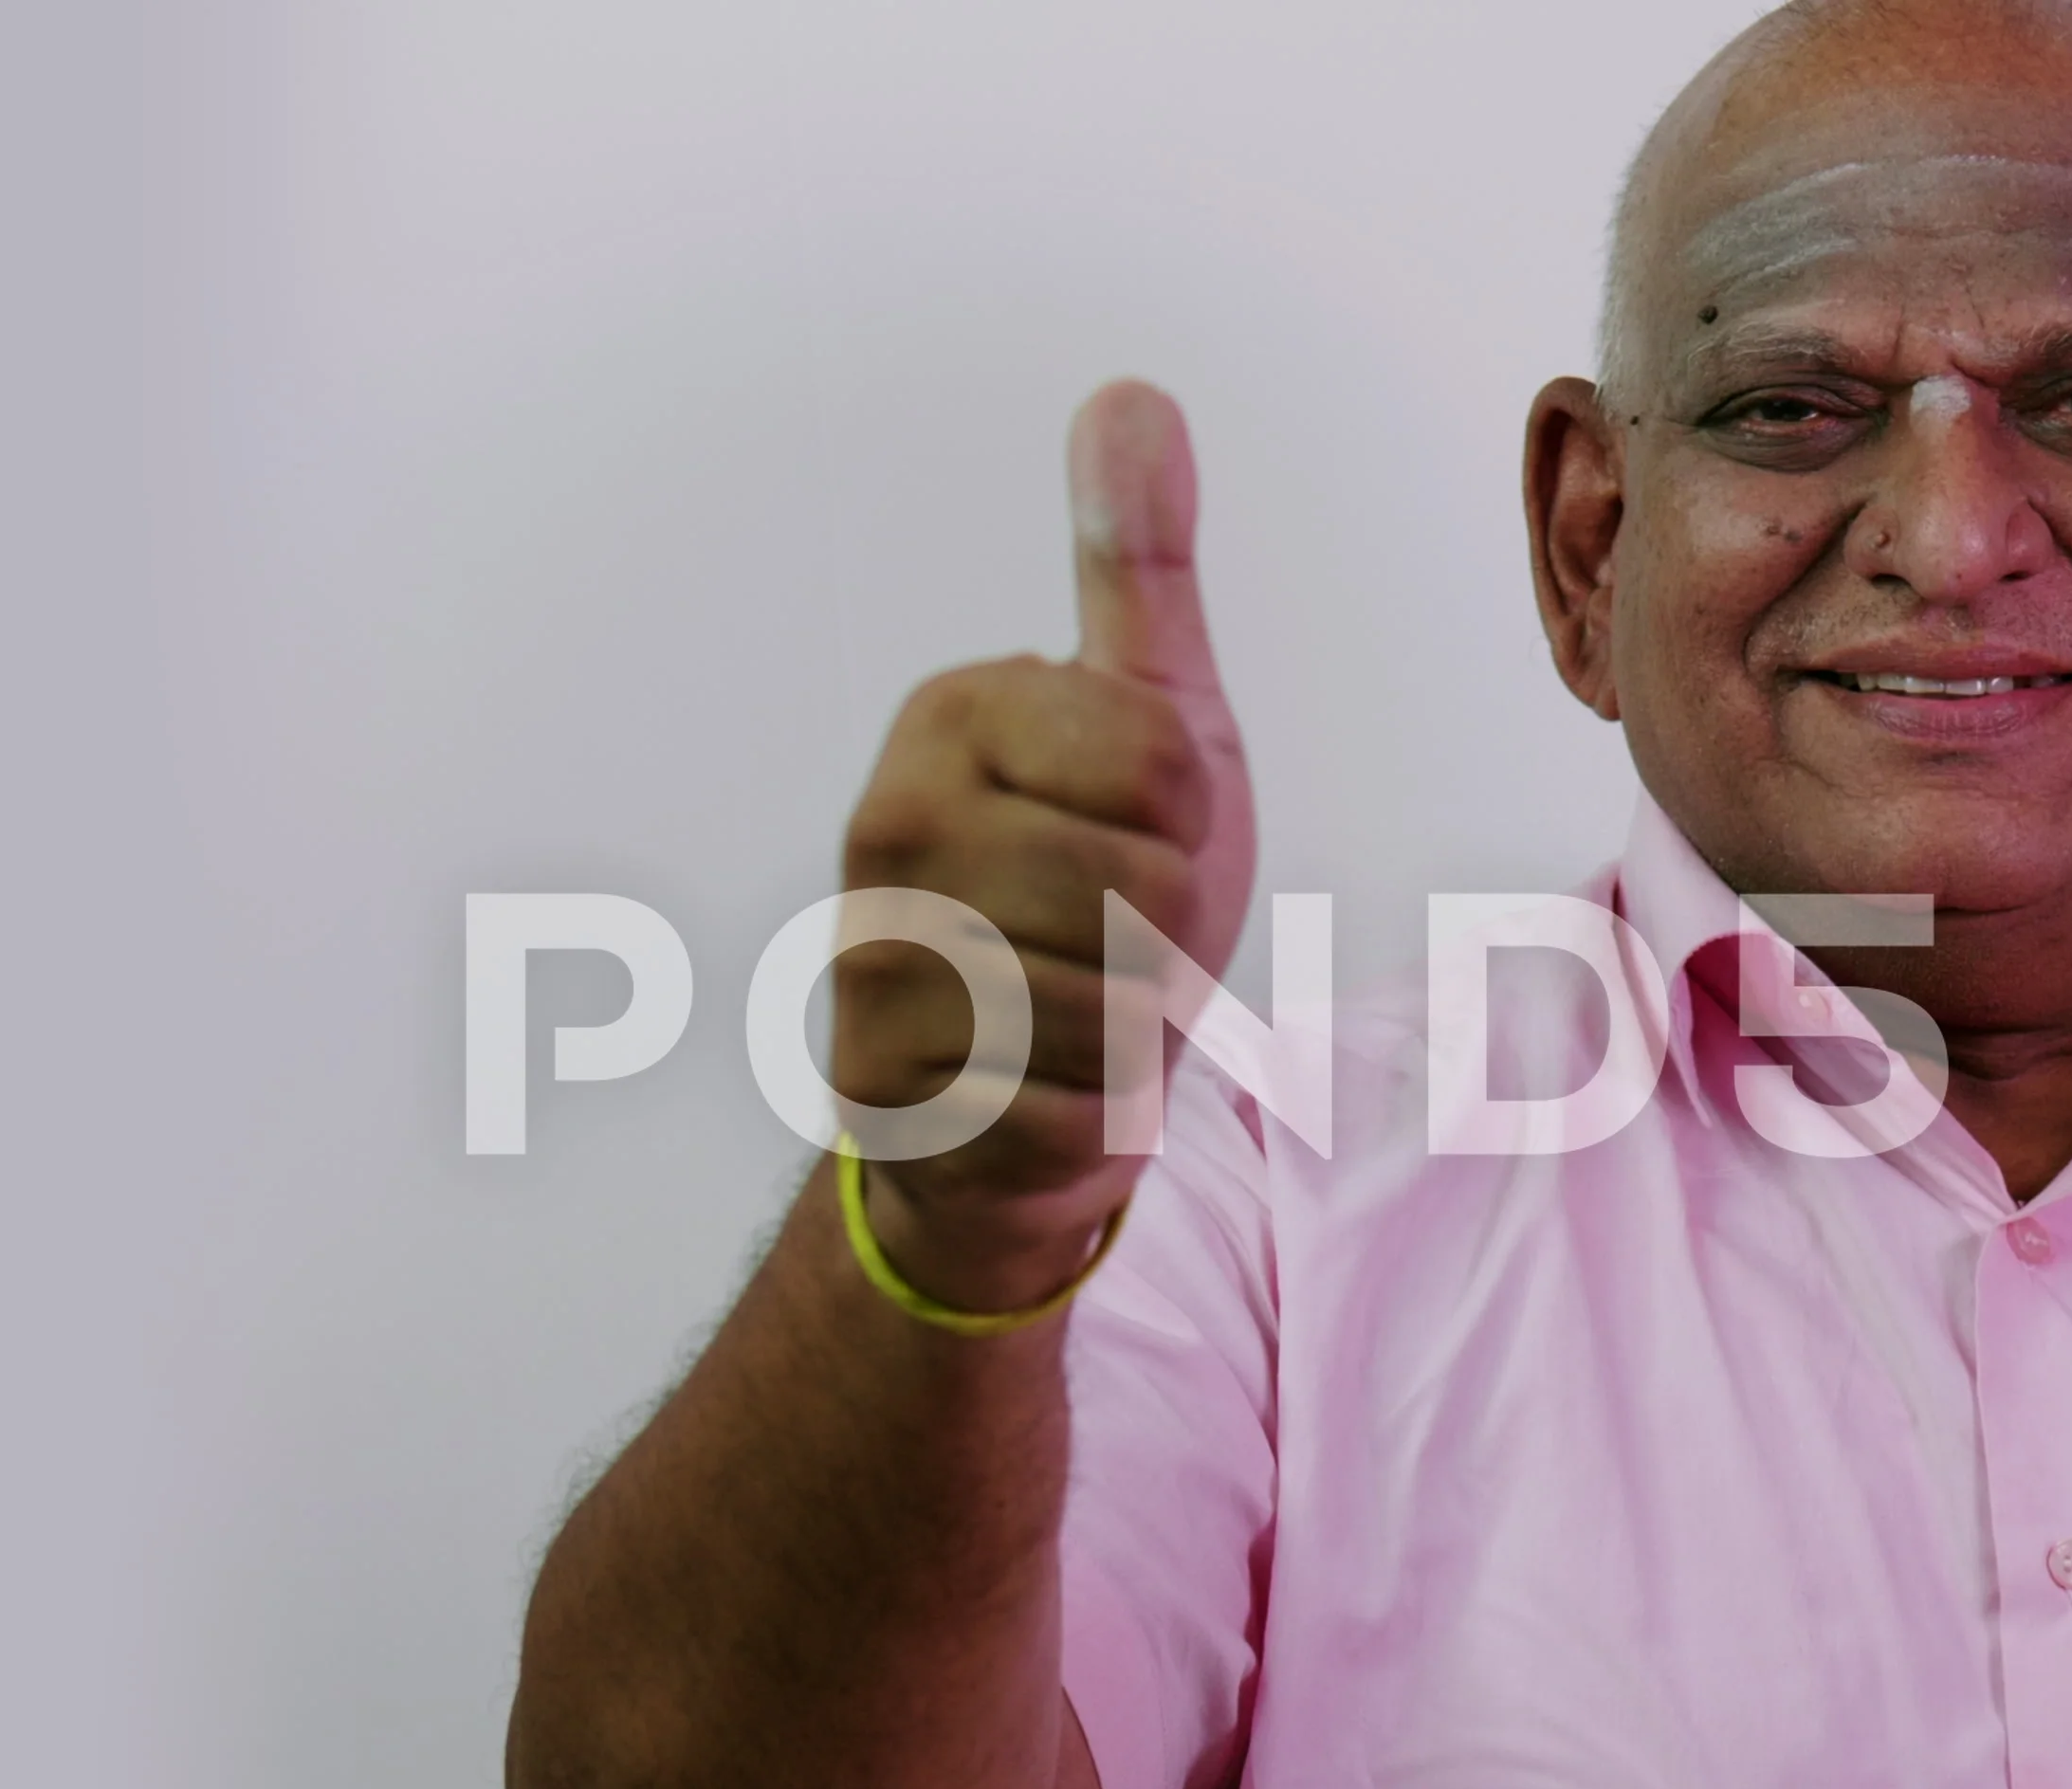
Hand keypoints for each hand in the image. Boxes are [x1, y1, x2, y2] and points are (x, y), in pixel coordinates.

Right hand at [829, 381, 1256, 1306]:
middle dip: (1167, 937)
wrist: (1011, 1102)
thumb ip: (1136, 571)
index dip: (1195, 827)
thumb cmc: (1100, 897)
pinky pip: (1079, 1103)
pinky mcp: (888, 1087)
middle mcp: (890, 822)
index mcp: (955, 713)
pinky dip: (1096, 1115)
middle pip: (1143, 886)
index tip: (1138, 840)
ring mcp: (876, 956)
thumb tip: (1131, 391)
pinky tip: (1044, 1088)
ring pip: (1111, 999)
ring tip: (1079, 1009)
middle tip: (1114, 940)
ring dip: (1134, 1029)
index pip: (1168, 763)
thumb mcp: (1152, 723)